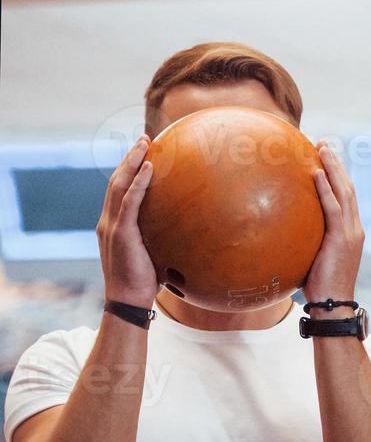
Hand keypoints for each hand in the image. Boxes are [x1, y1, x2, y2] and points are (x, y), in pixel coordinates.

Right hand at [97, 136, 159, 306]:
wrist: (129, 301)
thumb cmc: (145, 283)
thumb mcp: (155, 255)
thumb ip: (164, 240)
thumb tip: (191, 235)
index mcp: (115, 225)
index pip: (119, 191)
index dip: (128, 171)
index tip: (142, 154)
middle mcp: (109, 221)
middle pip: (117, 181)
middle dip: (129, 158)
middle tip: (143, 139)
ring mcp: (112, 226)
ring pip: (119, 185)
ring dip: (132, 162)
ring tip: (145, 144)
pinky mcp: (121, 233)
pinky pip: (130, 202)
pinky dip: (139, 183)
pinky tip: (149, 168)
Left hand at [303, 144, 364, 308]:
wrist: (332, 304)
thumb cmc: (320, 287)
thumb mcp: (313, 258)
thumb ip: (306, 241)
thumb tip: (283, 230)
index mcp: (351, 232)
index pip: (346, 197)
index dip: (337, 176)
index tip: (325, 158)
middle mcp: (355, 228)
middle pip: (348, 188)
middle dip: (337, 164)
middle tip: (324, 144)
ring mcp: (351, 233)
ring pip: (345, 193)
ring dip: (333, 168)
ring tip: (322, 148)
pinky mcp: (342, 239)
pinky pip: (334, 208)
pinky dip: (326, 189)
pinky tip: (317, 173)